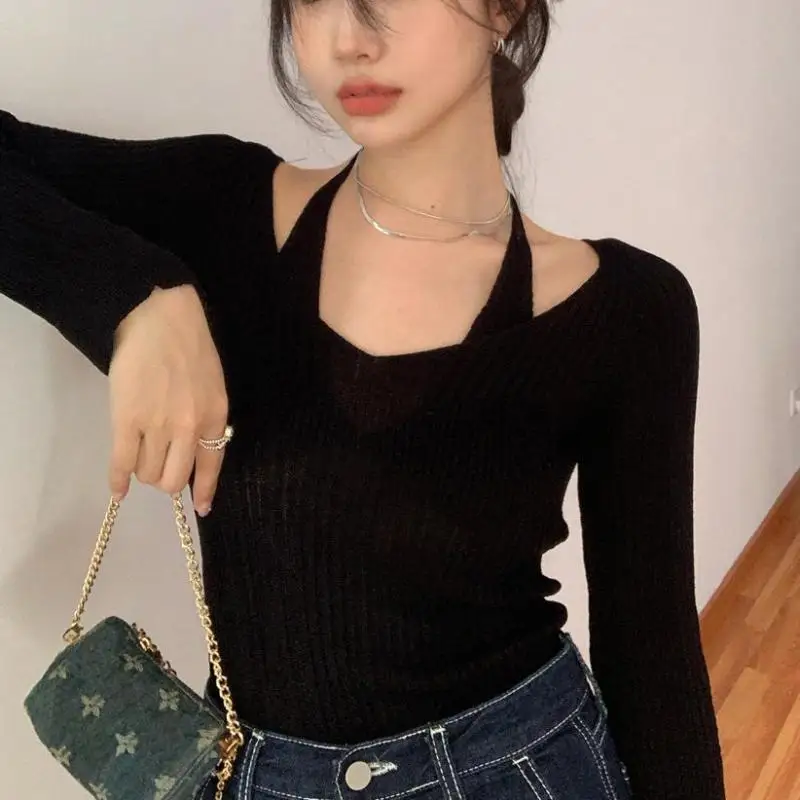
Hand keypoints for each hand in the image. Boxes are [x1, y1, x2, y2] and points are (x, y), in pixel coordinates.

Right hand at [108, 285, 227, 515]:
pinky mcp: (125, 420)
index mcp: (215, 417)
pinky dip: (117, 481)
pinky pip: (121, 463)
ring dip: (143, 471)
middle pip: (175, 479)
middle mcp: (189, 427)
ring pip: (148, 472)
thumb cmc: (189, 347)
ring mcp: (157, 426)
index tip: (201, 507)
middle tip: (159, 467)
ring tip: (139, 455)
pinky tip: (118, 491)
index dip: (204, 491)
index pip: (211, 466)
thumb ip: (206, 418)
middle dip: (166, 480)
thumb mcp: (212, 385)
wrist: (158, 317)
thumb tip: (195, 450)